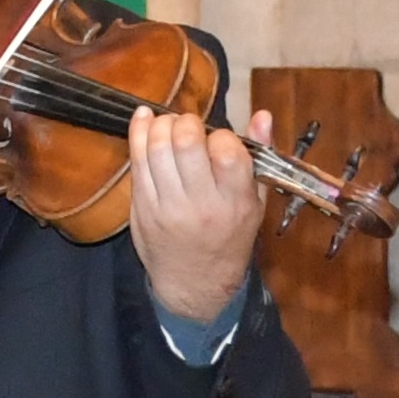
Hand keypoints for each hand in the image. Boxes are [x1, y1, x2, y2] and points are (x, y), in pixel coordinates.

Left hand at [128, 106, 270, 323]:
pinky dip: (138, 134)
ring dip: (161, 125)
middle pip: (186, 143)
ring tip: (168, 124)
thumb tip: (262, 114)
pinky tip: (143, 119)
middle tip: (188, 125)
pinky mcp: (142, 207)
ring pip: (157, 149)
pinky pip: (136, 162)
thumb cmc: (229, 237)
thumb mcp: (255, 203)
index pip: (227, 151)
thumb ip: (259, 157)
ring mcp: (167, 206)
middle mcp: (201, 203)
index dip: (220, 134)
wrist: (195, 282)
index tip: (217, 139)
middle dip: (186, 122)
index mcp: (235, 201)